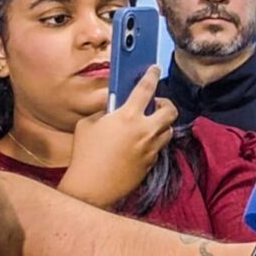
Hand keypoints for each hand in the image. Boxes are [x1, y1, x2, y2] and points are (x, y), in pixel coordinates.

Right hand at [60, 66, 178, 207]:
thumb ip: (104, 112)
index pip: (146, 88)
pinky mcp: (152, 162)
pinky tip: (141, 142)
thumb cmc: (85, 154)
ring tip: (149, 123)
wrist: (92, 186)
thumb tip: (114, 109)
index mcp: (127, 116)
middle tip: (156, 103)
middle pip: (170, 110)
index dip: (152, 75)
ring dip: (162, 123)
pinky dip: (154, 141)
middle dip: (166, 103)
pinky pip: (159, 147)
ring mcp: (151, 148)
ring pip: (169, 129)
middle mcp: (145, 130)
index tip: (155, 69)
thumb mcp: (88, 124)